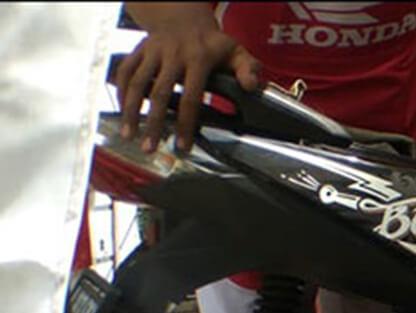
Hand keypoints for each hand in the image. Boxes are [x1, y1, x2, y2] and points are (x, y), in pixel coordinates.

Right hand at [114, 25, 260, 152]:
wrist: (185, 17)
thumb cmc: (212, 42)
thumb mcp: (237, 52)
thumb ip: (248, 69)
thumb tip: (252, 86)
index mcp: (198, 58)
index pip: (191, 97)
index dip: (185, 124)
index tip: (182, 146)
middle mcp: (172, 54)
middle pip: (159, 94)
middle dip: (153, 123)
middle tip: (150, 147)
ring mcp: (153, 51)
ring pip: (136, 83)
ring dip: (130, 111)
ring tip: (129, 134)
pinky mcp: (139, 49)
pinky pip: (124, 71)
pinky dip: (119, 91)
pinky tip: (122, 111)